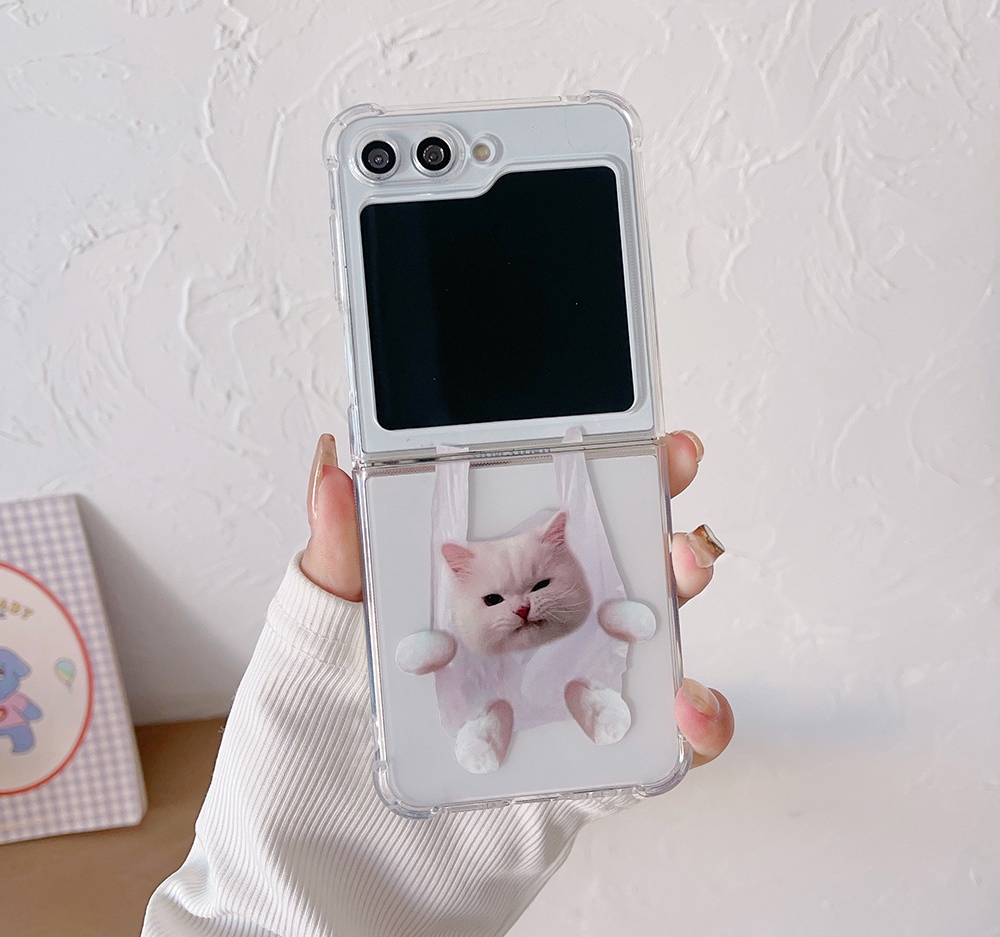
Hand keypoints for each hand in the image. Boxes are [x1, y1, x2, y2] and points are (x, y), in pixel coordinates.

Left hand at [302, 431, 733, 767]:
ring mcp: (565, 697)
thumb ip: (337, 555)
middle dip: (662, 528)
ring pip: (649, 638)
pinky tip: (686, 707)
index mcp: (477, 587)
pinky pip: (659, 741)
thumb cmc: (312, 751)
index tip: (646, 442)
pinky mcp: (587, 767)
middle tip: (674, 522)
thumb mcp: (316, 639)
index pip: (551, 513)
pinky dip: (693, 722)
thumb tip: (334, 463)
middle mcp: (531, 633)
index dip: (607, 472)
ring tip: (680, 586)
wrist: (328, 876)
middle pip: (619, 566)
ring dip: (683, 605)